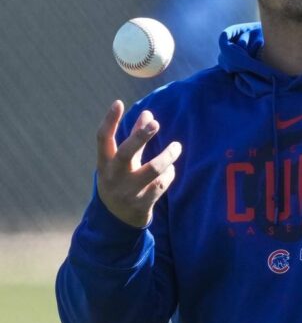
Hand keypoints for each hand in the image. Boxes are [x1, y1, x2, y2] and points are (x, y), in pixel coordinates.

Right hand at [96, 100, 181, 227]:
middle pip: (125, 152)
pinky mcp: (142, 204)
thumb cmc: (121, 180)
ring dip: (167, 156)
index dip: (109, 120)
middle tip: (155, 123)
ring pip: (151, 170)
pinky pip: (161, 185)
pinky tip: (170, 170)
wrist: (117, 220)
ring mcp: (127, 191)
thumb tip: (148, 113)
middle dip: (140, 136)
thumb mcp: (122, 161)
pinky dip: (169, 174)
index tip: (118, 103)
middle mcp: (113, 176)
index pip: (103, 138)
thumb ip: (134, 138)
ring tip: (176, 146)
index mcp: (105, 163)